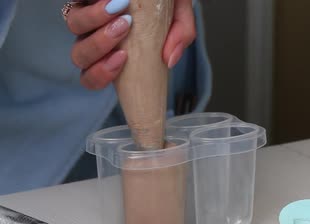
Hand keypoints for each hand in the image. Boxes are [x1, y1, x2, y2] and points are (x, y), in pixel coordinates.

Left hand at [66, 0, 196, 89]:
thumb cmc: (165, 2)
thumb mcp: (180, 17)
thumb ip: (181, 37)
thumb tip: (169, 60)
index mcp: (115, 52)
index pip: (94, 77)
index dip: (101, 74)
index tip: (123, 58)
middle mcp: (96, 36)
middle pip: (80, 56)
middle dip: (100, 46)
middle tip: (124, 29)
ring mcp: (85, 14)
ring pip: (74, 28)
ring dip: (95, 21)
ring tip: (120, 9)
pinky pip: (76, 3)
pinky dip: (93, 4)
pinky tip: (111, 0)